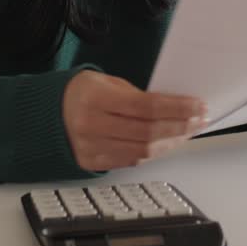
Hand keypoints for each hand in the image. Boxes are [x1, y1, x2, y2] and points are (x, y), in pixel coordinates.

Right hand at [62, 71, 207, 171]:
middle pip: (147, 132)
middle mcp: (91, 125)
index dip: (176, 108)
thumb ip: (136, 95)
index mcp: (95, 98)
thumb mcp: (107, 82)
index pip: (145, 106)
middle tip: (199, 120)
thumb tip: (173, 108)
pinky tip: (166, 144)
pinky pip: (131, 161)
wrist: (47, 113)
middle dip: (179, 127)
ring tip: (187, 132)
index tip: (198, 106)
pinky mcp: (92, 163)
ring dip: (170, 143)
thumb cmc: (81, 92)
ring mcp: (91, 148)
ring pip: (142, 151)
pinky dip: (153, 153)